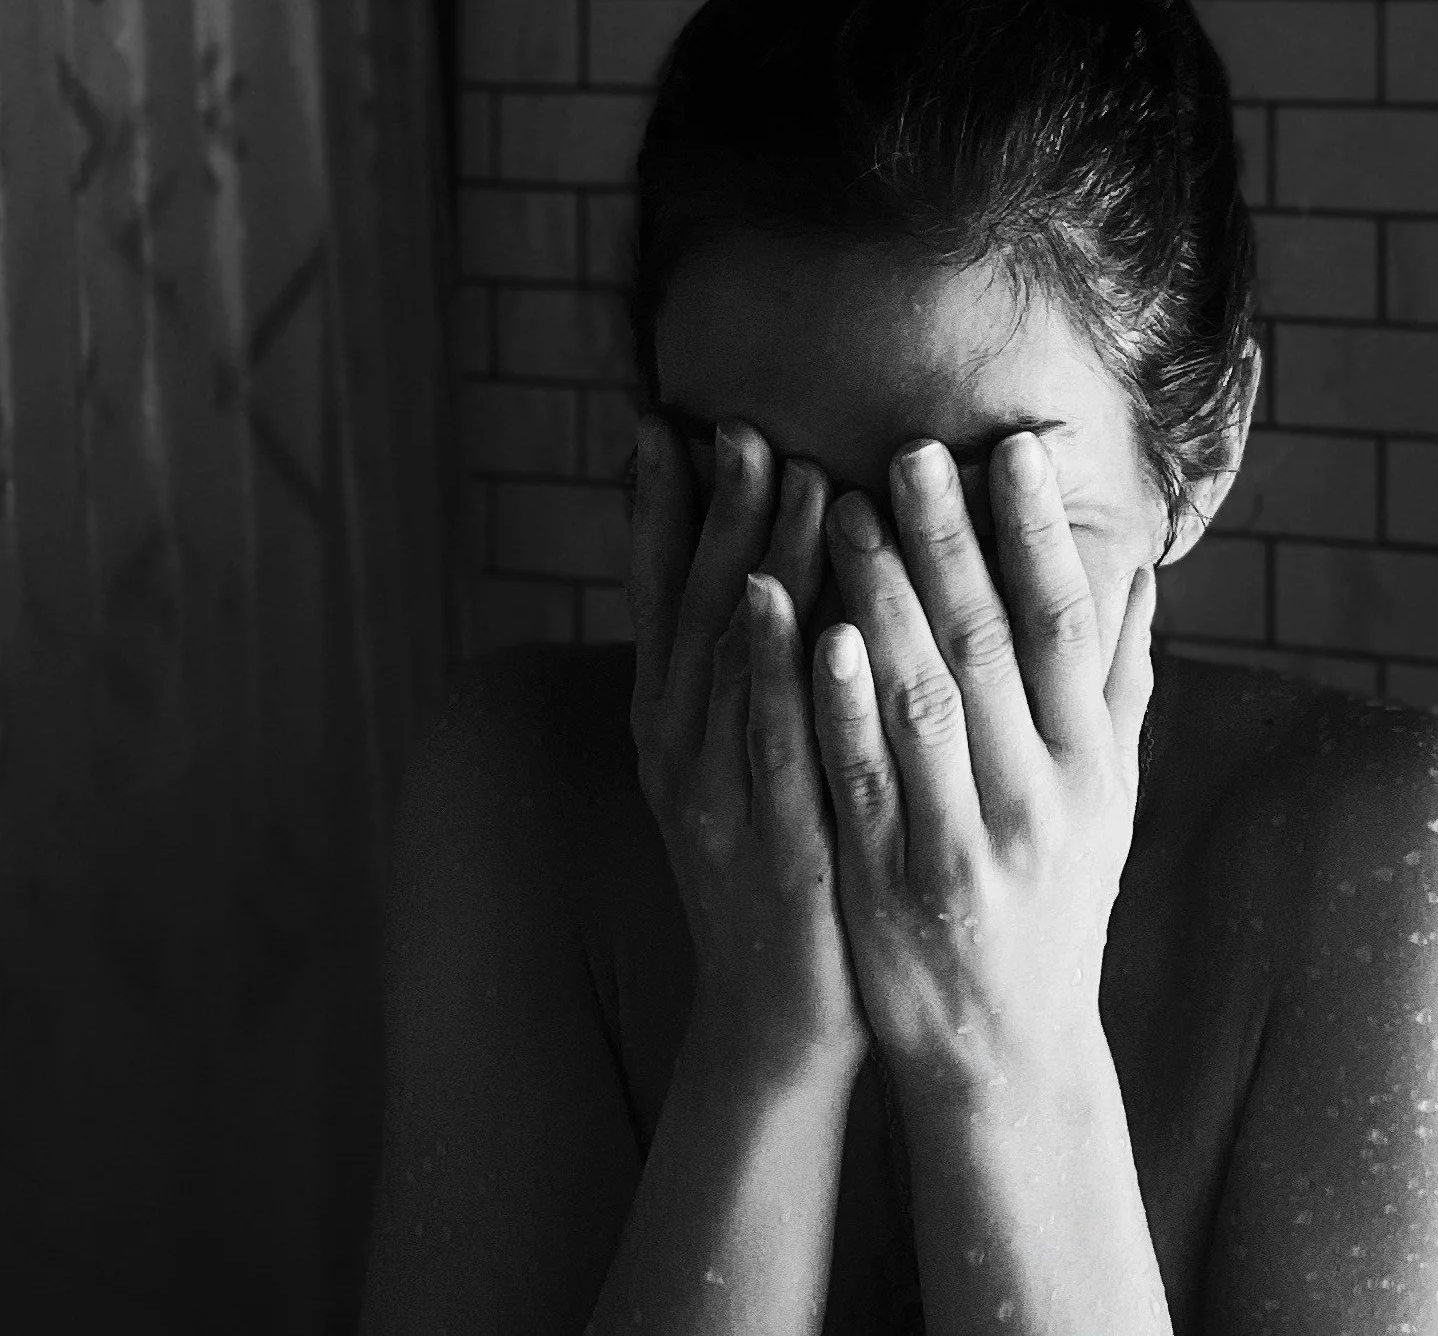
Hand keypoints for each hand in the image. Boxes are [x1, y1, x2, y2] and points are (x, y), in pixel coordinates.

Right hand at [628, 413, 871, 1087]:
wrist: (779, 1016)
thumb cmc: (780, 867)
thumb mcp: (746, 758)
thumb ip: (749, 668)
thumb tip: (763, 563)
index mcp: (668, 721)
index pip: (654, 594)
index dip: (655, 507)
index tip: (665, 421)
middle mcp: (676, 744)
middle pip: (691, 605)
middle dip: (715, 509)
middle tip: (741, 423)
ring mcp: (715, 792)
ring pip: (727, 655)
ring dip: (752, 556)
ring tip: (783, 471)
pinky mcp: (766, 837)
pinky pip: (764, 737)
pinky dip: (768, 664)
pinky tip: (783, 600)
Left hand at [808, 432, 1155, 1105]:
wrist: (1009, 1051)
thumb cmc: (1058, 899)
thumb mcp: (1109, 798)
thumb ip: (1117, 684)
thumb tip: (1140, 571)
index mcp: (1088, 765)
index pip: (1067, 626)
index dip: (1040, 535)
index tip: (1011, 448)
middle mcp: (1037, 798)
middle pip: (990, 646)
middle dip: (948, 541)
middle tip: (906, 448)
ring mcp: (963, 843)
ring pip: (922, 699)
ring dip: (881, 598)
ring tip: (836, 508)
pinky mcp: (889, 882)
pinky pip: (862, 778)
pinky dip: (839, 702)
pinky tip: (812, 631)